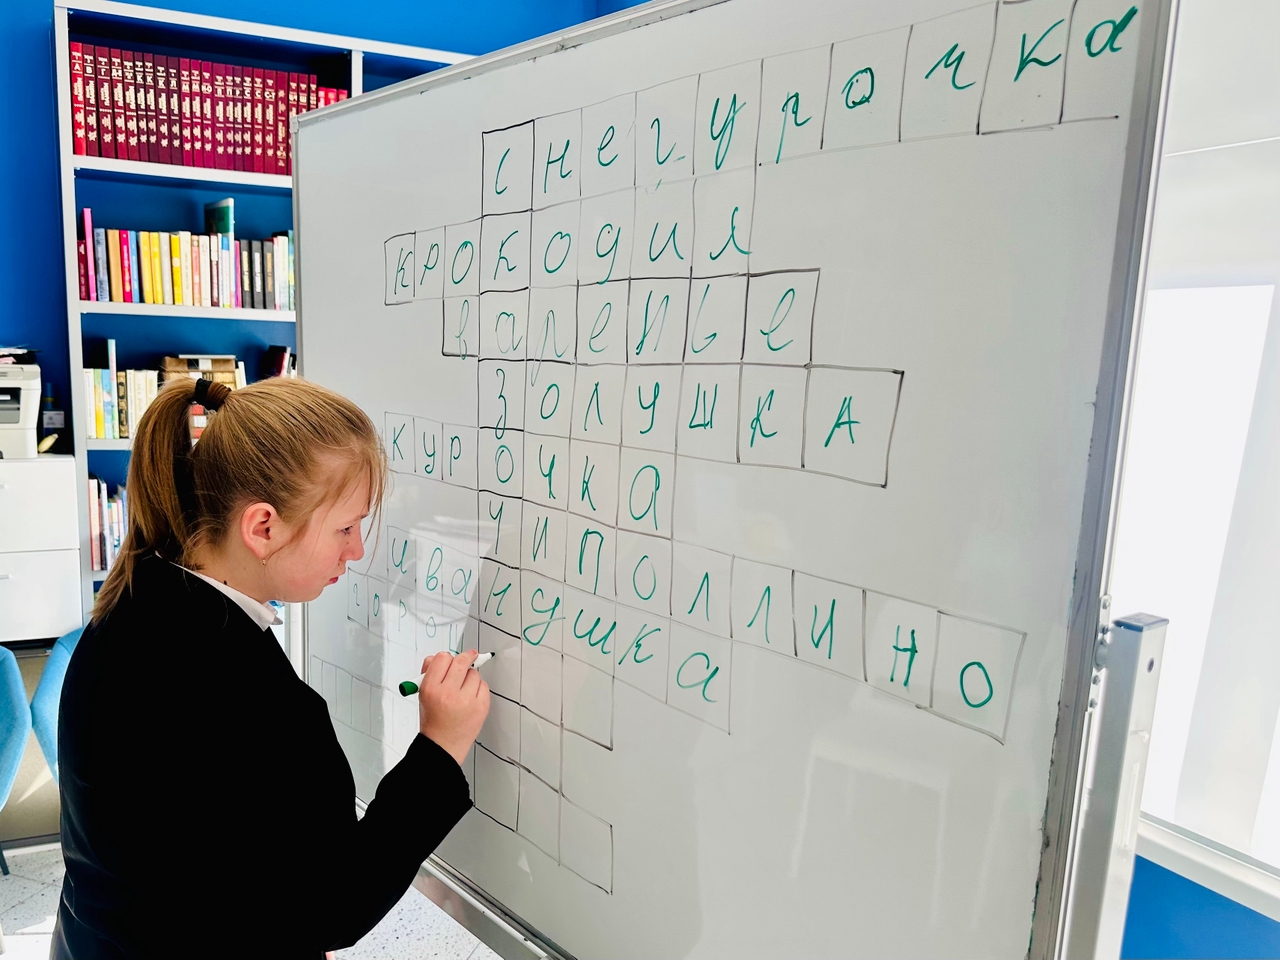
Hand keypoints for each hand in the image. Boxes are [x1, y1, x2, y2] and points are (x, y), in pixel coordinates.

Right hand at [417, 650, 489, 766]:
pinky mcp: (481, 707)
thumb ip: (429, 673)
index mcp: (431, 689)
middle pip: (461, 662)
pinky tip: (470, 698)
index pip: (442, 658)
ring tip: (463, 690)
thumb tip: (439, 657)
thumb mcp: (423, 695)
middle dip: (466, 658)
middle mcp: (448, 693)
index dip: (447, 658)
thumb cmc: (433, 720)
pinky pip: (484, 685)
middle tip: (469, 657)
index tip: (453, 658)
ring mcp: (466, 700)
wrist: (443, 746)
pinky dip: (478, 688)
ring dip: (470, 677)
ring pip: (474, 673)